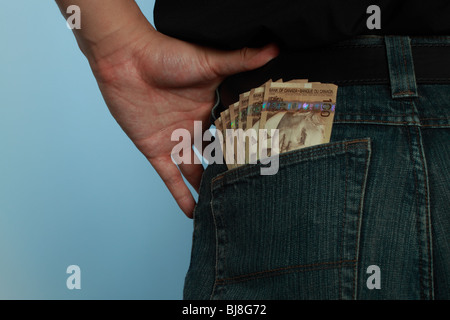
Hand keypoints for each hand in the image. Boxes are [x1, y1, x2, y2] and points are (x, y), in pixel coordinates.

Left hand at [90, 28, 278, 217]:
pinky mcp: (156, 149)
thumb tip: (274, 48)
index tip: (269, 163)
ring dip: (208, 188)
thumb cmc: (167, 54)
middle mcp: (196, 127)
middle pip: (217, 155)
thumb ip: (241, 60)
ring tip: (226, 206)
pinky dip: (181, 195)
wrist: (126, 59)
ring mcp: (176, 140)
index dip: (249, 146)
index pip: (235, 132)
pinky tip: (194, 212)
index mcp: (212, 108)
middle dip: (231, 171)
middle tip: (253, 190)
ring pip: (196, 171)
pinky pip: (170, 178)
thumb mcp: (209, 62)